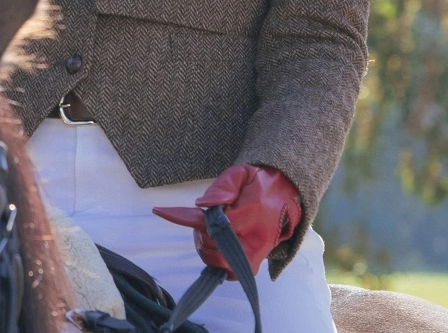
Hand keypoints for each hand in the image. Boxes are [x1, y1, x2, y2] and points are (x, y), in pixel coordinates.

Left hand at [152, 163, 301, 273]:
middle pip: (213, 246)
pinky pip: (230, 273)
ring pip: (219, 263)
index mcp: (253, 213)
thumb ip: (223, 186)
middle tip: (202, 219)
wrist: (287, 196)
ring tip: (209, 230)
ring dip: (205, 247)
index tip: (159, 210)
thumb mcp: (242, 173)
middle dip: (199, 233)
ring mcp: (257, 254)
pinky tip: (214, 245)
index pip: (214, 221)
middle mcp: (256, 238)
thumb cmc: (260, 183)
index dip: (184, 218)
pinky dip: (216, 263)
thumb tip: (203, 204)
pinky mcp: (255, 263)